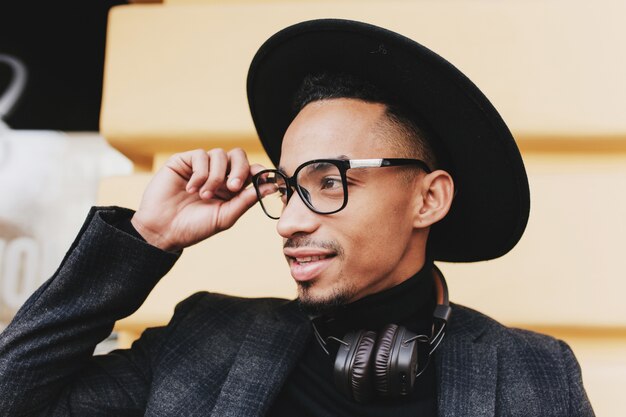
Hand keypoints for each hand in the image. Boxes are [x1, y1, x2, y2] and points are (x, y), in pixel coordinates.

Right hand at [131, 148, 263, 250]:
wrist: (163, 230)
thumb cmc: (194, 227)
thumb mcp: (225, 216)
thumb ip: (246, 200)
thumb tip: (270, 186)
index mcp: (231, 187)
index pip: (250, 170)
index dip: (258, 172)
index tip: (263, 179)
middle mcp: (218, 174)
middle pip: (238, 155)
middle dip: (240, 169)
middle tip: (233, 187)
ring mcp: (200, 166)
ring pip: (219, 155)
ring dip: (215, 177)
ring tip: (204, 195)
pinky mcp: (184, 161)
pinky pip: (200, 156)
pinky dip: (200, 173)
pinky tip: (191, 189)